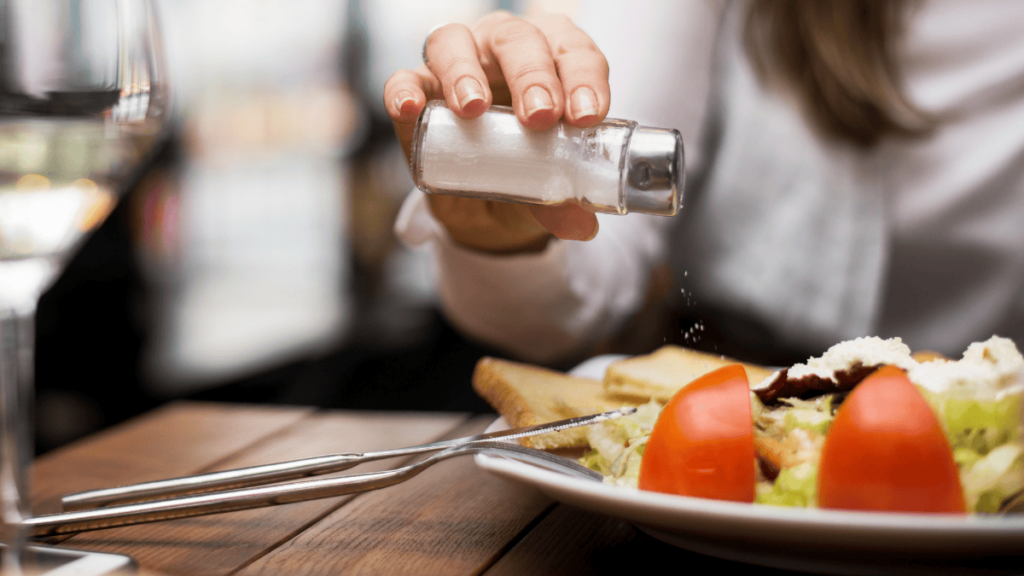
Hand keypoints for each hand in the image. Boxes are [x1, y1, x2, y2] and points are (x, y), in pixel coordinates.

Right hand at [384, 12, 609, 252]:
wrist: (486, 203)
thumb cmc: (528, 171)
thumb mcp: (550, 188)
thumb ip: (564, 200)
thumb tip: (582, 225)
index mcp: (553, 59)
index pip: (573, 51)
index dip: (583, 77)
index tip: (585, 115)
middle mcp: (504, 50)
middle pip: (516, 39)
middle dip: (531, 75)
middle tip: (538, 115)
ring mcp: (457, 63)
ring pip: (454, 42)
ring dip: (465, 71)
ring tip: (474, 109)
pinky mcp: (418, 89)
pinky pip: (404, 79)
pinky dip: (404, 89)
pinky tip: (410, 108)